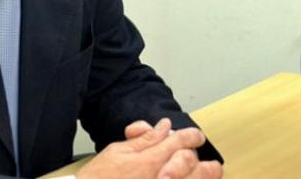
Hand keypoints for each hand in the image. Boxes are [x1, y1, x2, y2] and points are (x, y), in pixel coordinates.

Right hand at [75, 118, 222, 178]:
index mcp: (151, 161)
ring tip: (199, 170)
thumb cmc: (100, 177)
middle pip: (193, 162)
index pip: (182, 141)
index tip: (194, 136)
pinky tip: (185, 178)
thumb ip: (145, 139)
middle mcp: (162, 177)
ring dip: (200, 173)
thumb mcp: (119, 151)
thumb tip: (165, 127)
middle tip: (194, 150)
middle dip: (196, 154)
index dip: (191, 135)